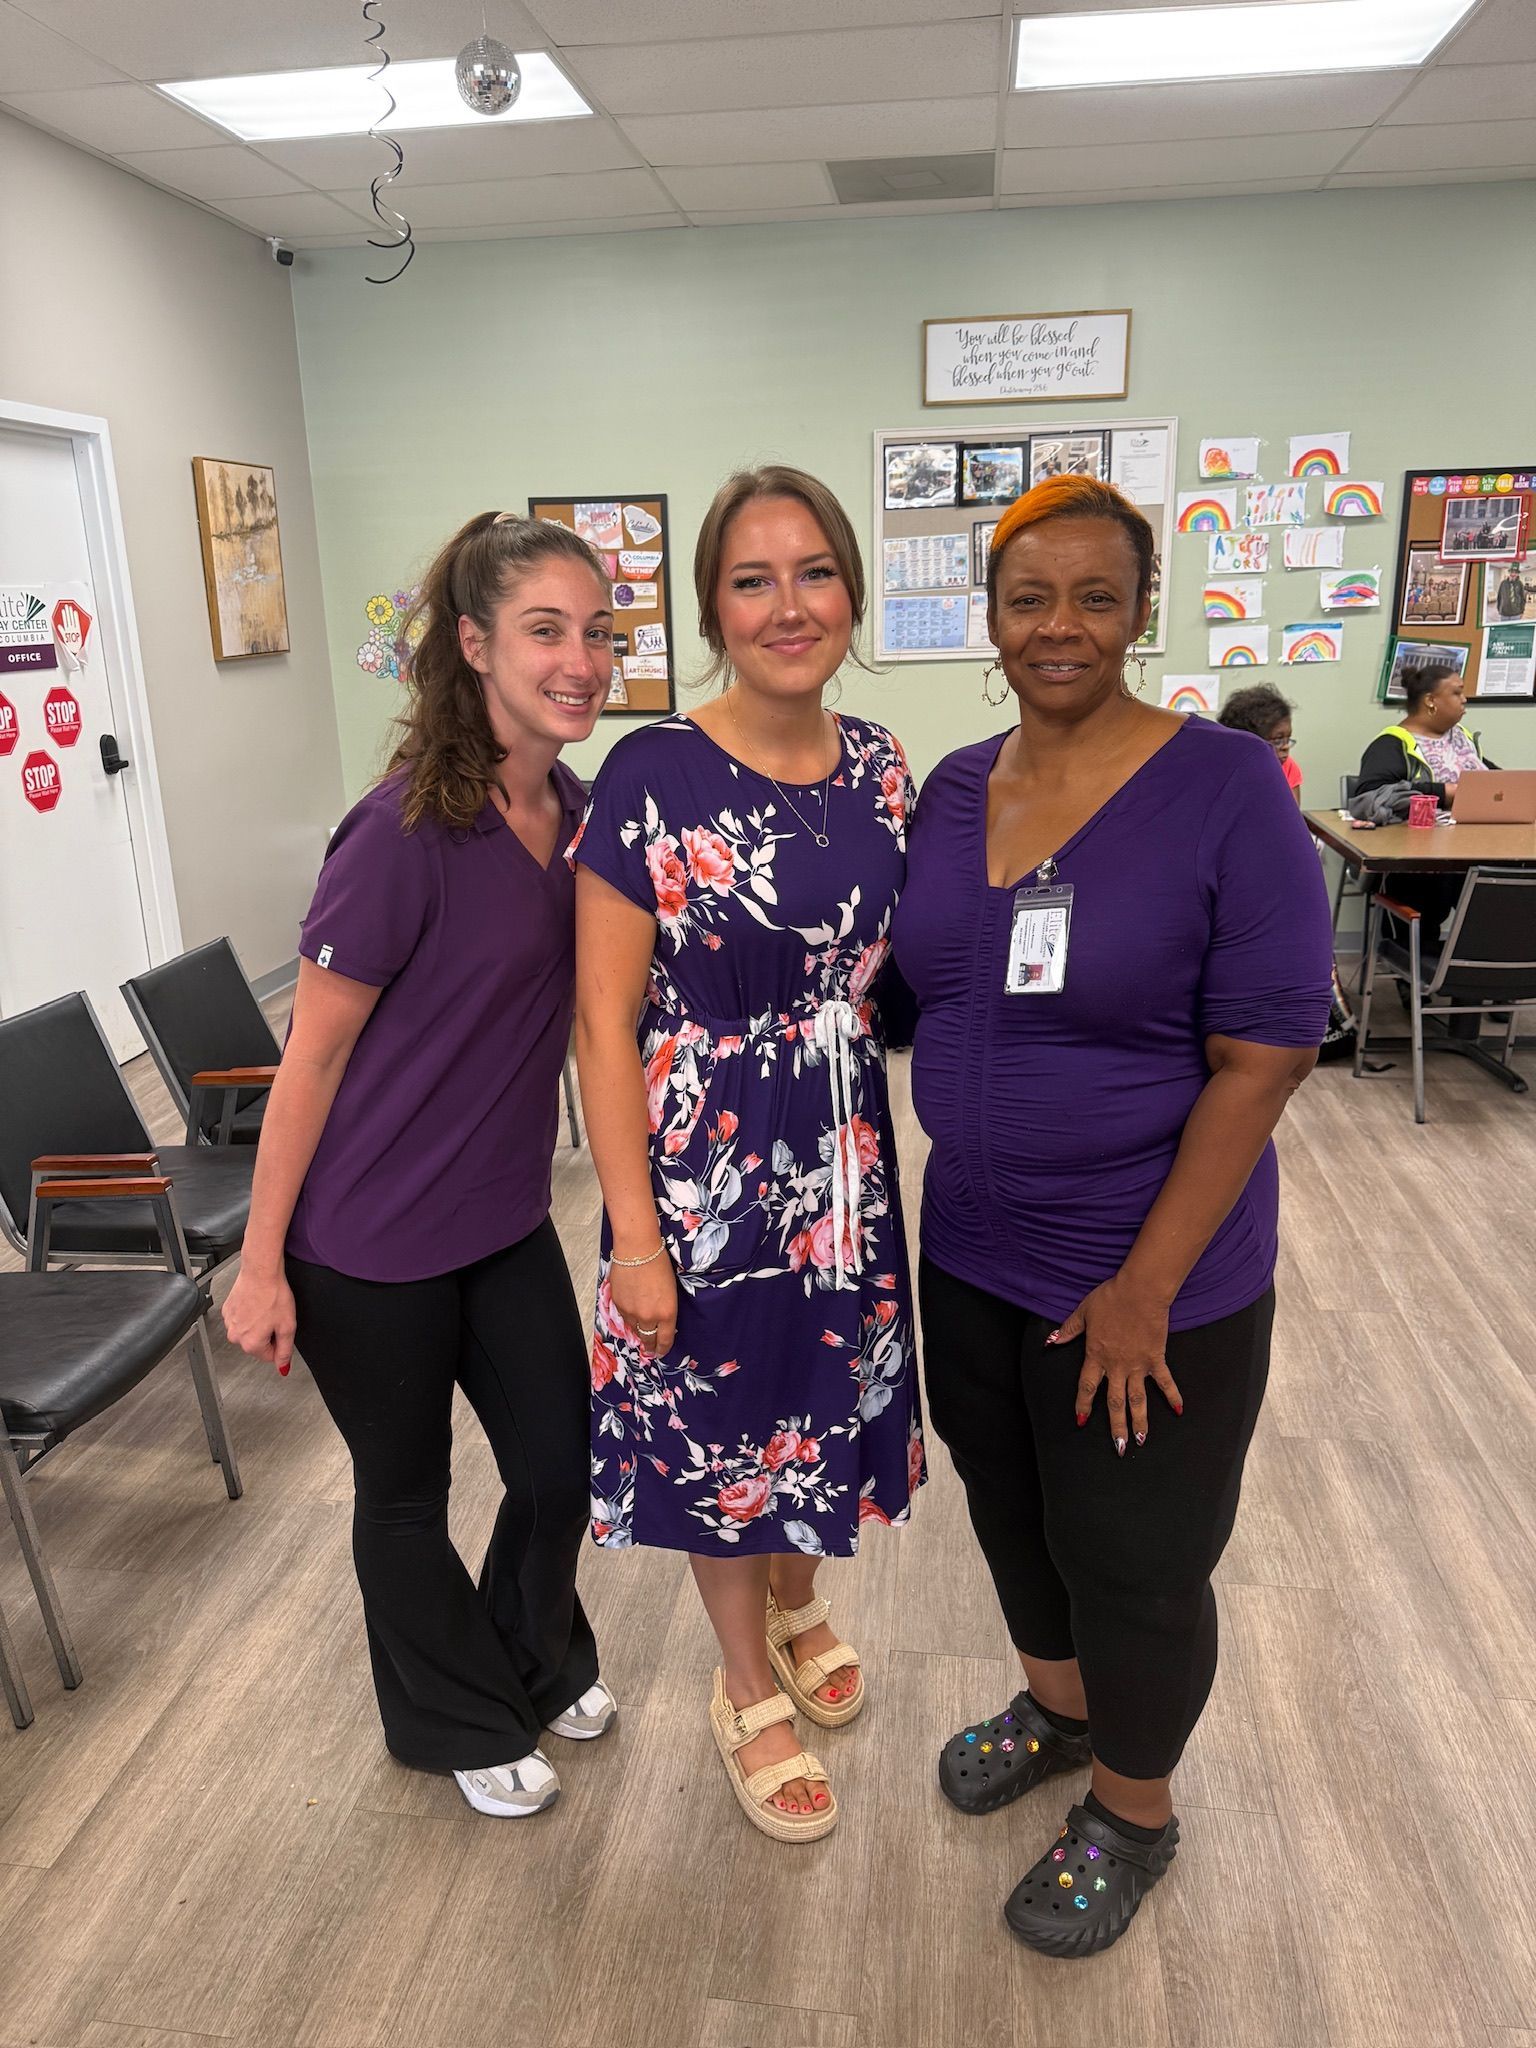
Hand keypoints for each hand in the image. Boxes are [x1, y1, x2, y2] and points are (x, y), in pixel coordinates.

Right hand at [223, 1265, 297, 1374]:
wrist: (260, 1272)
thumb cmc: (273, 1295)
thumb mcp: (288, 1326)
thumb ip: (285, 1350)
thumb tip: (283, 1367)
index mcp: (251, 1344)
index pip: (269, 1356)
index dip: (279, 1343)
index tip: (281, 1328)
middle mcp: (236, 1336)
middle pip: (257, 1345)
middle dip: (268, 1334)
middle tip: (274, 1316)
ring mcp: (229, 1323)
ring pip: (248, 1332)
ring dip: (257, 1324)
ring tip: (265, 1308)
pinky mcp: (227, 1311)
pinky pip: (241, 1320)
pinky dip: (249, 1314)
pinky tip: (256, 1303)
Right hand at [609, 1252, 677, 1358]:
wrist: (637, 1249)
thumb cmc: (659, 1264)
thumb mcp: (671, 1290)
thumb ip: (666, 1309)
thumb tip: (660, 1321)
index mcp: (667, 1313)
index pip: (665, 1340)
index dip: (663, 1349)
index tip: (661, 1352)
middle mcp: (649, 1317)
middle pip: (648, 1340)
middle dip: (650, 1346)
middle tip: (651, 1349)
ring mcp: (631, 1313)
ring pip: (634, 1330)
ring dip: (639, 1331)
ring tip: (641, 1329)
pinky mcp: (618, 1305)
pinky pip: (624, 1319)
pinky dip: (629, 1318)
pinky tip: (632, 1313)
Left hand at [1048, 1271, 1182, 1454]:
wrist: (1139, 1291)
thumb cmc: (1110, 1298)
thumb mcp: (1083, 1312)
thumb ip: (1069, 1329)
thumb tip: (1051, 1341)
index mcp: (1096, 1355)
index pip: (1087, 1386)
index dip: (1083, 1404)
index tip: (1081, 1420)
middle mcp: (1117, 1366)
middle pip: (1115, 1402)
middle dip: (1116, 1426)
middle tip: (1118, 1447)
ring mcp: (1138, 1365)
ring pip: (1138, 1399)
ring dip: (1140, 1420)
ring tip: (1140, 1441)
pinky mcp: (1156, 1358)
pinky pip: (1165, 1381)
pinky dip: (1172, 1395)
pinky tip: (1179, 1410)